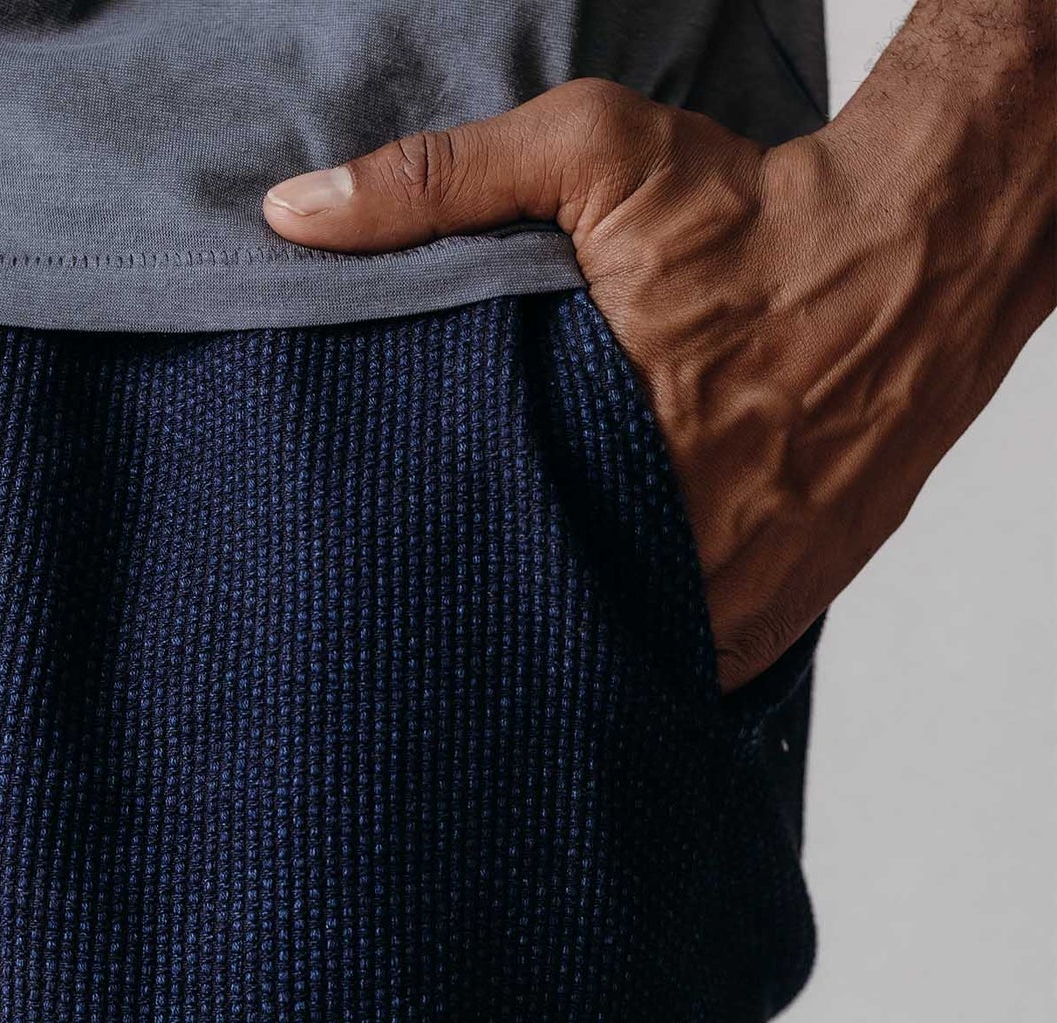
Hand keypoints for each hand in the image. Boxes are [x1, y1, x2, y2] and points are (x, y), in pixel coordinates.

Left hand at [262, 51, 1053, 692]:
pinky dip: (648, 657)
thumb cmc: (755, 208)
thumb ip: (436, 183)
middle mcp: (687, 543)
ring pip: (623, 664)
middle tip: (437, 629)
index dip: (437, 579)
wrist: (924, 249)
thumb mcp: (592, 157)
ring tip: (511, 643)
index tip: (392, 585)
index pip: (489, 559)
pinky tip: (602, 636)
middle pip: (553, 629)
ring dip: (572, 652)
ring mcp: (744, 592)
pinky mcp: (783, 613)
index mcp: (620, 450)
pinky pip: (693, 670)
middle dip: (496, 628)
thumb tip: (292, 213)